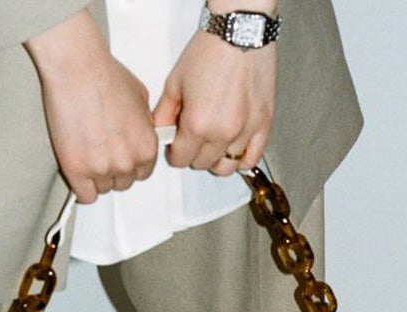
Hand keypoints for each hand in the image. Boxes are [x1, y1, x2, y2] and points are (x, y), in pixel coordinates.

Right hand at [25, 10, 157, 203]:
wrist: (77, 70)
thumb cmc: (105, 76)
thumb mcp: (140, 99)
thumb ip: (144, 125)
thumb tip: (140, 134)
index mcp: (146, 147)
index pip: (143, 173)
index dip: (130, 163)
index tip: (119, 156)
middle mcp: (127, 162)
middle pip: (123, 182)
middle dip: (113, 169)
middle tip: (100, 150)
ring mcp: (102, 169)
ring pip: (103, 188)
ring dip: (95, 176)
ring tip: (86, 151)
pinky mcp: (77, 171)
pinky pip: (85, 196)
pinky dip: (82, 188)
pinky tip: (78, 172)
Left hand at [153, 28, 276, 175]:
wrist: (239, 31)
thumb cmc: (209, 50)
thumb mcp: (175, 82)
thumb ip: (165, 114)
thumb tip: (161, 133)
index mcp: (197, 124)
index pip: (181, 160)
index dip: (176, 152)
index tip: (178, 143)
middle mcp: (222, 133)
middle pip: (203, 164)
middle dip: (195, 153)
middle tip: (195, 135)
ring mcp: (246, 130)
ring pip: (227, 166)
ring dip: (217, 159)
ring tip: (214, 142)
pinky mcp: (264, 124)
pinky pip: (252, 159)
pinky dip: (242, 159)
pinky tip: (234, 147)